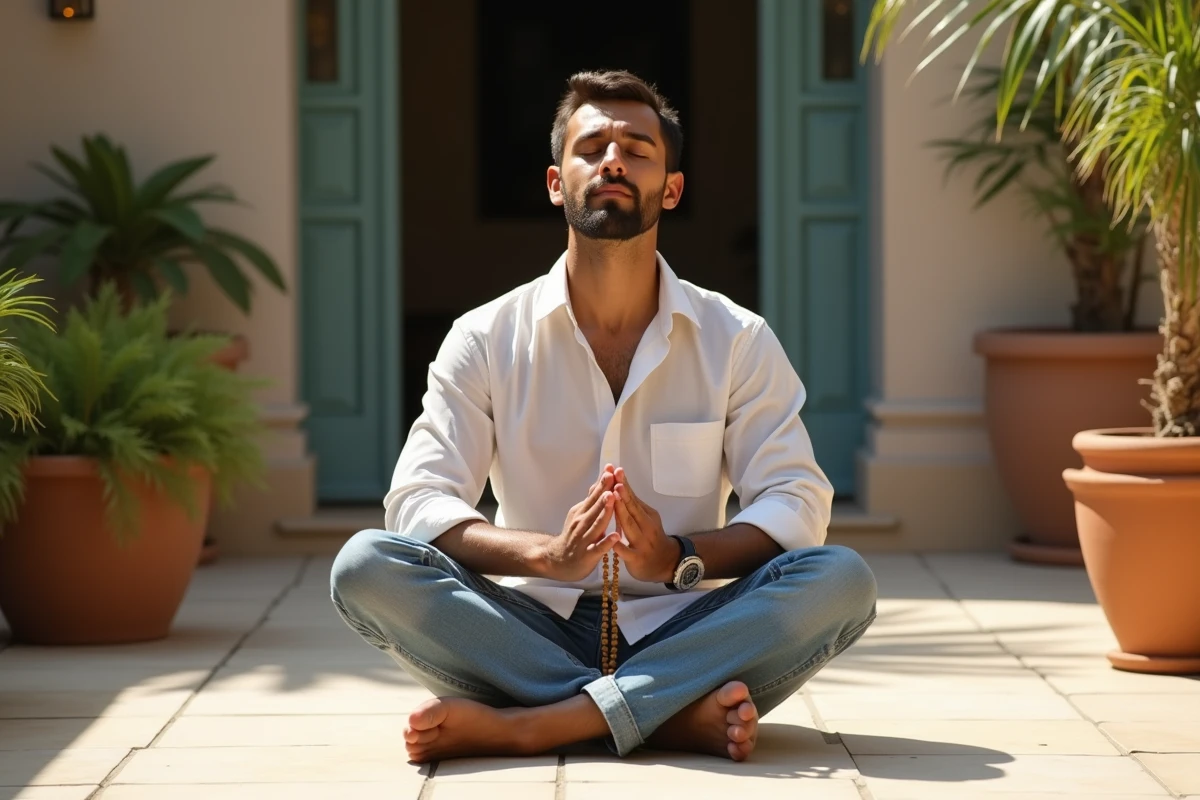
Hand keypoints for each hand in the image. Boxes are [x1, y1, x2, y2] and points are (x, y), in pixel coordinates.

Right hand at [541, 465, 620, 581]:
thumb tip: (600, 482)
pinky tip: (615, 537)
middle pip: (595, 506)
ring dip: (605, 511)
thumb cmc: (573, 536)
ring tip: (613, 498)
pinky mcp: (587, 555)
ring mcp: (584, 539)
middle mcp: (582, 523)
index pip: (594, 495)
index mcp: (582, 512)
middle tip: (613, 478)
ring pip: (596, 524)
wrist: (557, 560)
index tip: (611, 469)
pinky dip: (606, 542)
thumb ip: (591, 501)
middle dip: (604, 491)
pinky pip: (598, 548)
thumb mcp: (579, 515)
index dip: (602, 482)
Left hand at [612, 467, 678, 582]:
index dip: (625, 485)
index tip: (617, 471)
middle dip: (623, 495)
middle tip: (615, 481)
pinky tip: (612, 540)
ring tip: (613, 500)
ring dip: (621, 513)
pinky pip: (627, 552)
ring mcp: (641, 542)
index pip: (634, 498)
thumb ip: (632, 505)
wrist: (665, 563)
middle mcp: (646, 526)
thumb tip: (618, 483)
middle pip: (633, 509)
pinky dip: (619, 545)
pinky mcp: (636, 559)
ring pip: (630, 526)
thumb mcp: (645, 519)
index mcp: (647, 515)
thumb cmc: (650, 537)